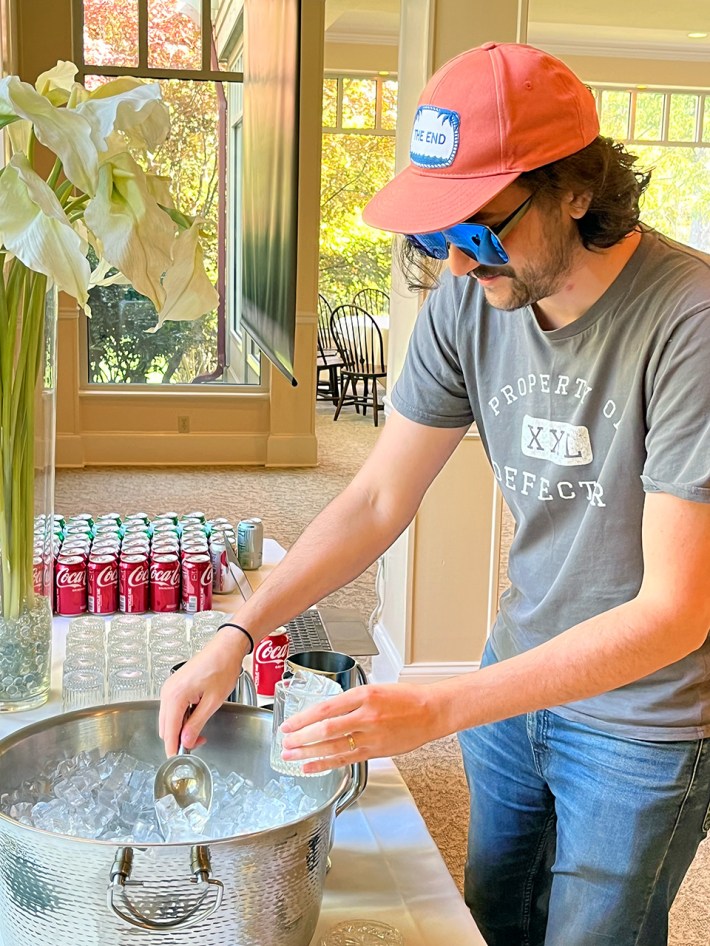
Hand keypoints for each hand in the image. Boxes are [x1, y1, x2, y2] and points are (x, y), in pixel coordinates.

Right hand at [158, 626, 249, 755]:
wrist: (225, 648)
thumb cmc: (222, 668)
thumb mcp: (212, 702)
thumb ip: (196, 723)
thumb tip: (186, 741)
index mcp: (175, 696)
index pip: (168, 731)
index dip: (173, 748)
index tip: (179, 759)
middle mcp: (168, 691)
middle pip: (165, 726)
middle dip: (179, 738)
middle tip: (198, 741)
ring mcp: (170, 688)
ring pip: (168, 718)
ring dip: (180, 727)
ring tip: (199, 728)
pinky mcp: (175, 686)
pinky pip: (172, 708)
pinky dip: (181, 716)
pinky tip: (195, 716)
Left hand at [279, 682, 442, 772]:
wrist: (431, 711)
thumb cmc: (406, 698)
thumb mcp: (375, 689)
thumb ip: (351, 701)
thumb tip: (325, 712)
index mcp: (363, 695)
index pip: (325, 708)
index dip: (302, 718)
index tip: (288, 724)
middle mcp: (365, 716)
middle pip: (325, 729)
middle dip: (300, 737)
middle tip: (284, 742)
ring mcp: (371, 736)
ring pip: (332, 747)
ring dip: (308, 753)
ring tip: (291, 756)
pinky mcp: (375, 751)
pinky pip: (345, 760)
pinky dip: (325, 764)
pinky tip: (310, 766)